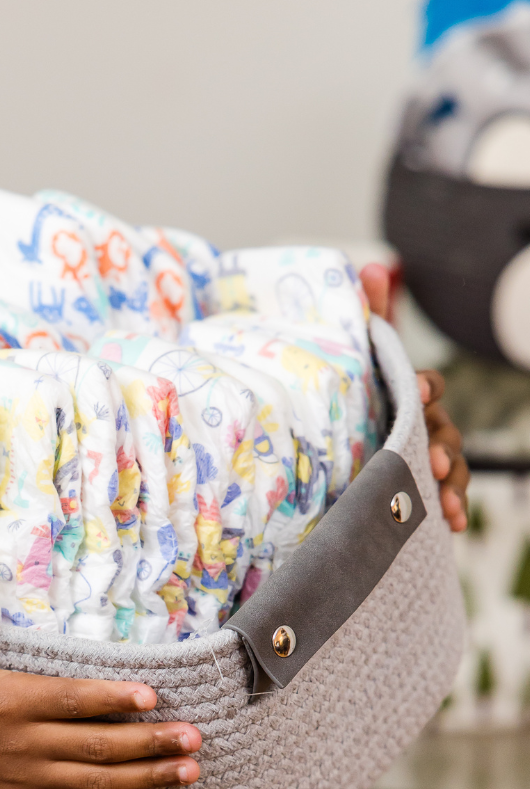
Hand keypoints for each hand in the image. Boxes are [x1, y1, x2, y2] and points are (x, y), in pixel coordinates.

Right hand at [0, 580, 200, 788]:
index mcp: (8, 701)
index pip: (71, 700)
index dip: (113, 697)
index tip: (153, 696)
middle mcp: (24, 743)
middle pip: (96, 744)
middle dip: (149, 742)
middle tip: (194, 738)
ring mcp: (25, 777)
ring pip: (95, 781)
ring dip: (145, 777)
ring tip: (188, 771)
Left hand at [360, 263, 468, 531]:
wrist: (335, 444)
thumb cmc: (353, 389)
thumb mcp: (357, 354)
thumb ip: (369, 316)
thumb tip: (374, 266)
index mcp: (405, 392)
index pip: (423, 384)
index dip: (424, 385)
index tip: (418, 390)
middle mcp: (420, 422)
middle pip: (443, 430)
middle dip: (443, 443)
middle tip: (436, 460)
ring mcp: (422, 454)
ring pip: (448, 465)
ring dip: (453, 481)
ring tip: (445, 500)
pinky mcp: (418, 485)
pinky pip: (443, 495)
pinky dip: (452, 507)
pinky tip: (454, 523)